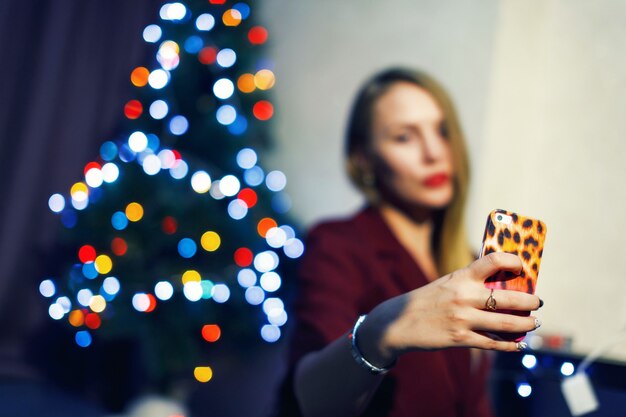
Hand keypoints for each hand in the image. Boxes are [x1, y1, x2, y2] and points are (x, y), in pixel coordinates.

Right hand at [358, 252, 541, 365]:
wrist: (397, 322)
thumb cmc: (426, 300)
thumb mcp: (445, 283)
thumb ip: (470, 284)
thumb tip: (503, 288)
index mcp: (460, 276)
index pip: (493, 261)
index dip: (513, 261)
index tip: (523, 267)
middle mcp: (463, 296)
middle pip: (508, 297)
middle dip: (529, 301)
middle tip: (538, 303)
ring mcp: (462, 319)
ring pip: (505, 323)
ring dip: (525, 324)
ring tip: (534, 323)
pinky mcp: (459, 339)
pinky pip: (492, 343)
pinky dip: (509, 345)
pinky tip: (519, 344)